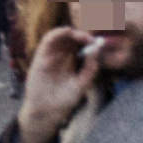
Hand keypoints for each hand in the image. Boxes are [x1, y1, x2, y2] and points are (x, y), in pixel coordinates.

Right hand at [15, 26, 99, 142]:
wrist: (46, 110)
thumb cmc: (65, 100)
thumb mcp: (82, 85)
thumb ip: (90, 70)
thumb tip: (97, 50)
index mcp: (75, 62)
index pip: (84, 45)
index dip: (92, 41)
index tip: (100, 42)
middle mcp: (64, 56)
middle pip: (74, 38)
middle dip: (84, 34)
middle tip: (93, 37)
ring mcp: (53, 54)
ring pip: (62, 35)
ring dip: (72, 32)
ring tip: (83, 37)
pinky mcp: (41, 54)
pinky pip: (48, 39)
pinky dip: (58, 32)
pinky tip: (67, 32)